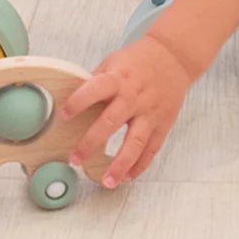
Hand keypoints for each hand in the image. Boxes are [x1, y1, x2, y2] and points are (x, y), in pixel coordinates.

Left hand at [61, 34, 192, 186]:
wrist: (173, 56)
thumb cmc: (139, 60)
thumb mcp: (113, 62)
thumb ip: (96, 83)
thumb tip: (69, 101)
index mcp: (119, 78)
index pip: (96, 89)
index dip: (79, 101)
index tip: (65, 114)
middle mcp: (134, 96)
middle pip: (112, 121)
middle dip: (92, 142)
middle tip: (75, 159)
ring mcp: (150, 111)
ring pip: (135, 142)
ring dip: (120, 164)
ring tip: (106, 181)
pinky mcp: (163, 122)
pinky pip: (152, 148)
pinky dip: (140, 165)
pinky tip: (127, 177)